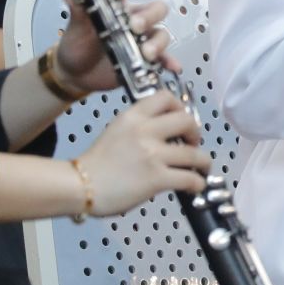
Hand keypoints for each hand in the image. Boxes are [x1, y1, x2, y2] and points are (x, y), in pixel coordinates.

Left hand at [52, 0, 179, 94]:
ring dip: (157, 41)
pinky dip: (168, 61)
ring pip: (161, 32)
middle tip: (135, 26)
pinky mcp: (144, 58)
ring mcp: (141, 38)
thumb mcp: (75, 27)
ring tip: (146, 52)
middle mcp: (132, 17)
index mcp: (116, 4)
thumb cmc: (76, 44)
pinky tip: (171, 66)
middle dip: (149, 15)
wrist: (75, 74)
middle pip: (154, 7)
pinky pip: (162, 58)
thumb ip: (77, 10)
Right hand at [70, 92, 210, 214]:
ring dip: (203, 161)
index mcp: (134, 115)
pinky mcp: (156, 178)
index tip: (184, 121)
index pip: (166, 98)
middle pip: (187, 121)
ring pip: (194, 153)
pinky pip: (189, 178)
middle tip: (193, 144)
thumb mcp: (117, 130)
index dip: (181, 108)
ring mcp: (152, 154)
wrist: (80, 185)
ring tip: (202, 168)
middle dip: (196, 133)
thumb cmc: (96, 163)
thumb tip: (166, 135)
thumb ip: (140, 127)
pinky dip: (197, 183)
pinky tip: (195, 186)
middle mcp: (145, 130)